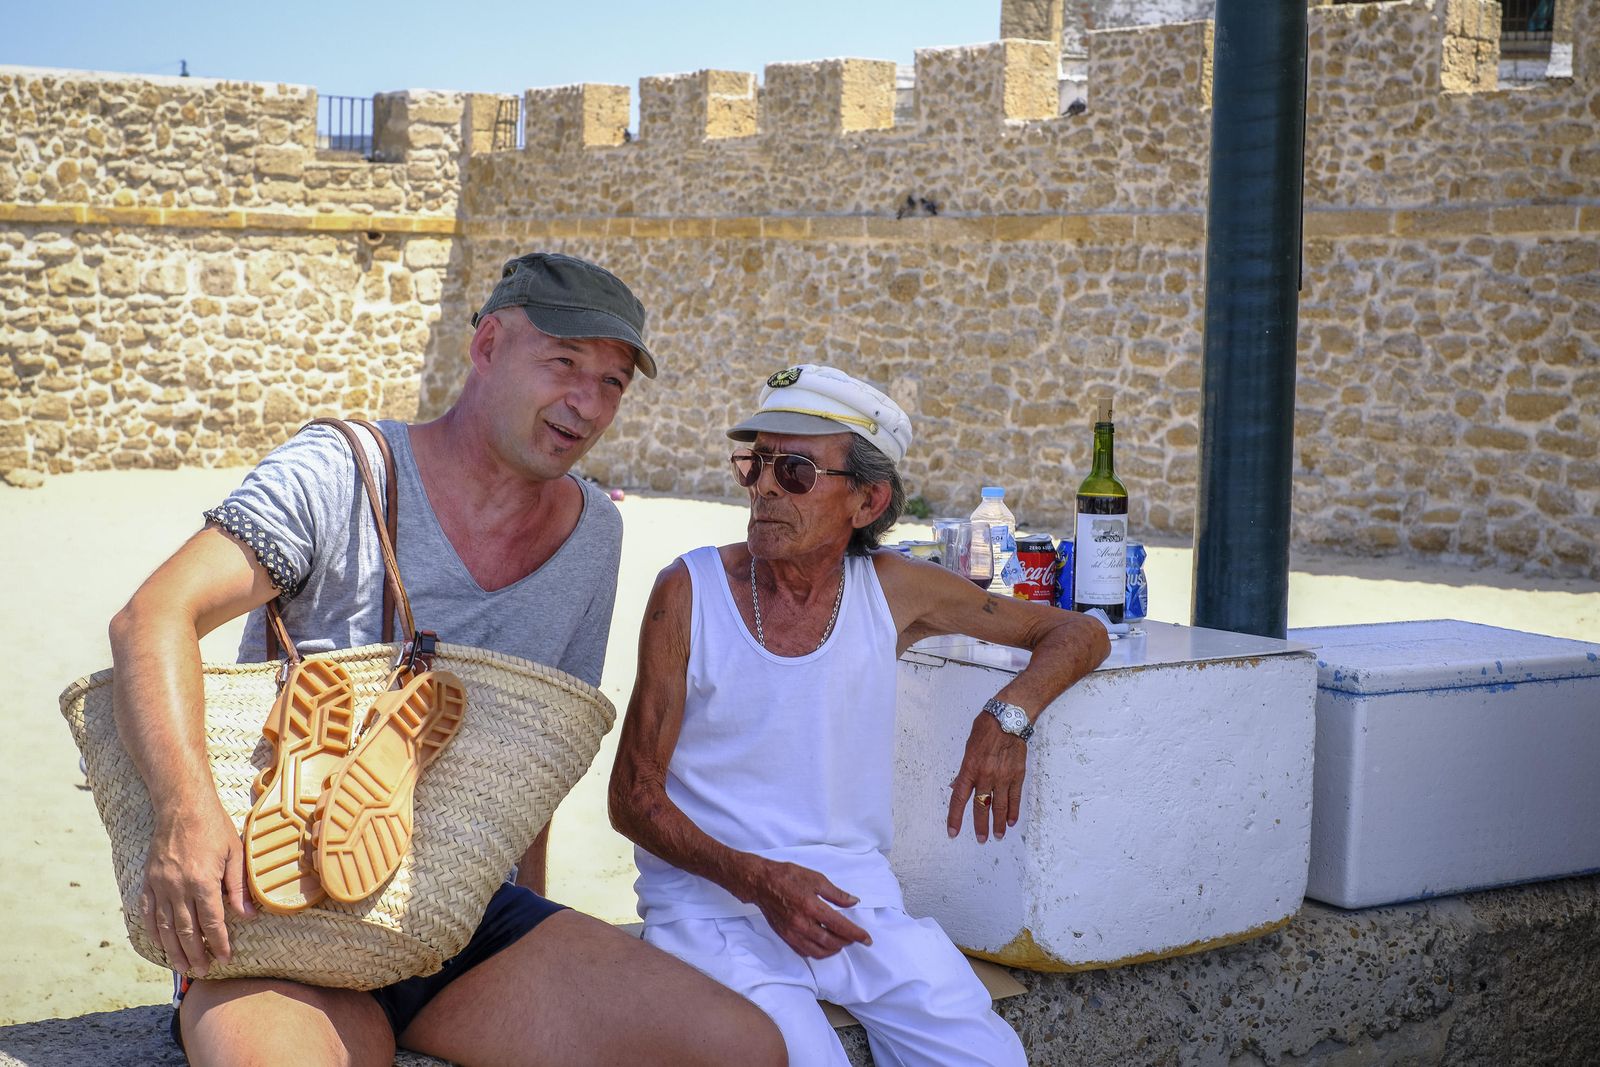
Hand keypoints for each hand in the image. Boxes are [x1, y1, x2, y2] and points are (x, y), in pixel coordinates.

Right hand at [140, 800, 254, 976]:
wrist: (182, 806)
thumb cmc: (214, 827)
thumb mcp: (234, 854)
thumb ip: (238, 887)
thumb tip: (248, 915)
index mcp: (202, 882)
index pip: (212, 923)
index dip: (219, 943)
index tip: (225, 958)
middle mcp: (178, 888)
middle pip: (186, 931)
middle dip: (196, 954)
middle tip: (203, 971)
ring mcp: (160, 885)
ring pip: (165, 927)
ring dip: (174, 950)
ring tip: (183, 967)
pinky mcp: (148, 880)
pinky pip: (147, 913)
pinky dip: (153, 932)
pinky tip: (160, 944)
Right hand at [742, 859, 871, 958]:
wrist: (761, 884)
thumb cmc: (788, 877)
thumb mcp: (816, 878)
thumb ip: (836, 894)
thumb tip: (853, 902)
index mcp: (811, 906)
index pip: (839, 926)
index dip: (856, 934)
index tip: (867, 939)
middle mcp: (802, 923)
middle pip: (831, 942)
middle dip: (846, 942)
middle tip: (854, 938)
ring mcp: (792, 933)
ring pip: (818, 952)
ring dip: (833, 950)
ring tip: (841, 942)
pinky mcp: (786, 937)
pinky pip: (805, 952)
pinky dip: (818, 952)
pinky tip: (823, 945)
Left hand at [946, 712, 1027, 842]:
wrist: (1009, 718)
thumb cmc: (986, 728)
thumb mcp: (969, 747)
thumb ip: (964, 770)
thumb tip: (958, 786)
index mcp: (970, 768)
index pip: (959, 798)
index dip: (955, 817)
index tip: (952, 832)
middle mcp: (986, 775)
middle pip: (982, 807)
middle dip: (981, 826)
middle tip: (981, 839)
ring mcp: (1003, 777)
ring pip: (1000, 806)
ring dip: (999, 823)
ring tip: (998, 836)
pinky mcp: (1018, 775)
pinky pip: (1015, 798)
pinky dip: (1014, 811)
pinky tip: (1012, 822)